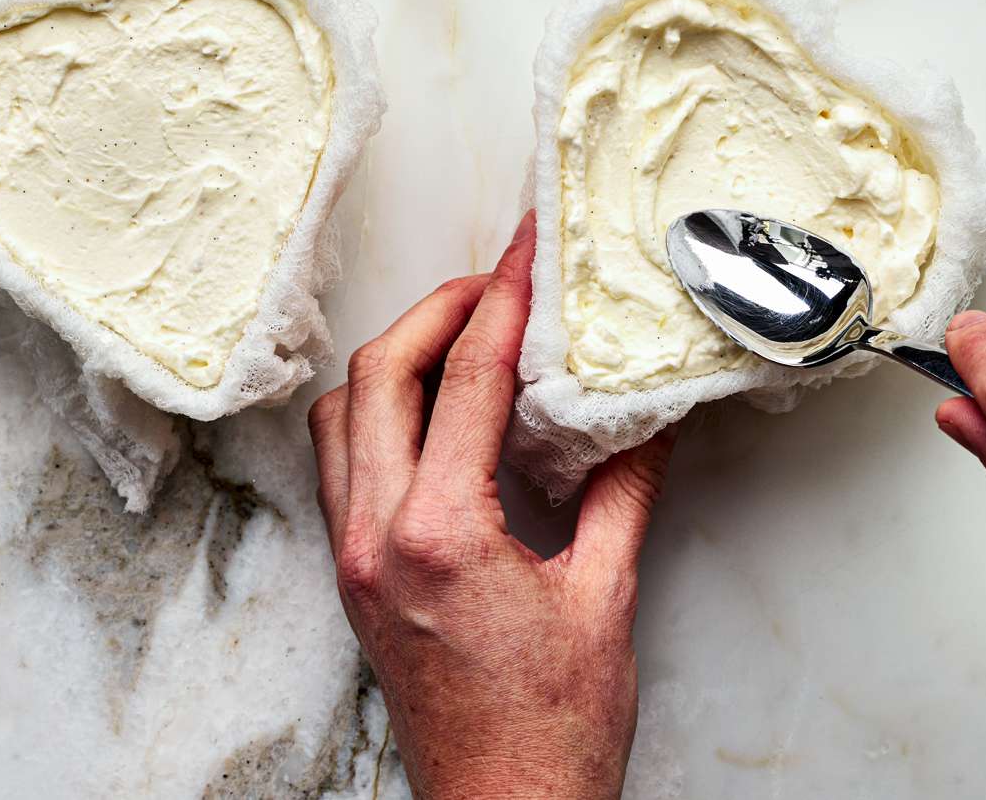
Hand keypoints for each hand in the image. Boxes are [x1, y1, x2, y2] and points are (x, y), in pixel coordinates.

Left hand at [307, 213, 675, 799]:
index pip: (465, 379)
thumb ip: (624, 492)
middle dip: (436, 309)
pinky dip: (376, 413)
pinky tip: (428, 412)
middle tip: (495, 284)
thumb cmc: (551, 732)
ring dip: (394, 359)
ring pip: (341, 415)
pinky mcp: (354, 577)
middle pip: (378, 375)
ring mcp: (354, 558)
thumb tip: (646, 416)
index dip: (501, 299)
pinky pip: (340, 463)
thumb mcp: (605, 599)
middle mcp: (377, 537)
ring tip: (459, 335)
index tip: (525, 252)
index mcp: (439, 534)